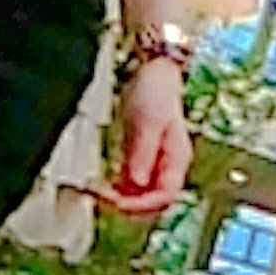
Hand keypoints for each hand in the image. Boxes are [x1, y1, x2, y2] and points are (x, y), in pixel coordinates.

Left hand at [101, 52, 188, 210]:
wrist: (153, 69)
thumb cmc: (156, 91)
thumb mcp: (148, 121)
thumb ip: (142, 153)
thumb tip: (135, 182)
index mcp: (177, 158)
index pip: (165, 196)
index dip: (143, 205)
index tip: (119, 204)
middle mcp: (167, 164)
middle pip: (152, 199)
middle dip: (129, 204)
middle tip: (104, 200)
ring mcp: (154, 161)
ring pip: (140, 193)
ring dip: (120, 198)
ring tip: (98, 193)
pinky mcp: (140, 156)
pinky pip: (130, 182)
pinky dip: (117, 187)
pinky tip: (102, 184)